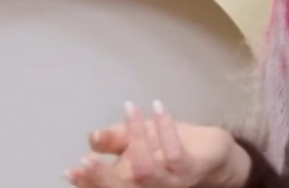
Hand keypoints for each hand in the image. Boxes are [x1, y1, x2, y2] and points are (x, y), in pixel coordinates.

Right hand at [64, 101, 249, 187]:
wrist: (219, 158)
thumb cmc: (175, 151)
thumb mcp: (141, 141)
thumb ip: (117, 139)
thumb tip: (92, 136)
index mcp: (136, 184)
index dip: (87, 182)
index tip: (69, 171)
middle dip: (101, 176)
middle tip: (86, 157)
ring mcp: (174, 183)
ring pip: (146, 171)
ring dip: (136, 140)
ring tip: (130, 111)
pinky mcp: (194, 169)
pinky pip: (175, 154)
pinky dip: (165, 129)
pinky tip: (159, 108)